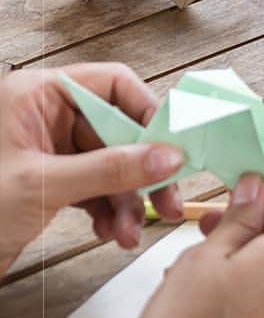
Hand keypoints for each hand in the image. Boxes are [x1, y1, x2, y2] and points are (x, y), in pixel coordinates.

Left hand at [0, 63, 183, 272]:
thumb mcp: (42, 185)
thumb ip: (110, 169)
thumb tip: (166, 156)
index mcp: (36, 96)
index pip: (113, 85)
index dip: (148, 112)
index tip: (173, 144)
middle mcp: (46, 118)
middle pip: (120, 131)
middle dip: (144, 170)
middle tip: (168, 197)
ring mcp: (50, 151)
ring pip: (113, 165)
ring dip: (129, 200)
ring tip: (132, 231)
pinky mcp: (51, 182)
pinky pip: (97, 187)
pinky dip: (110, 211)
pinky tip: (112, 232)